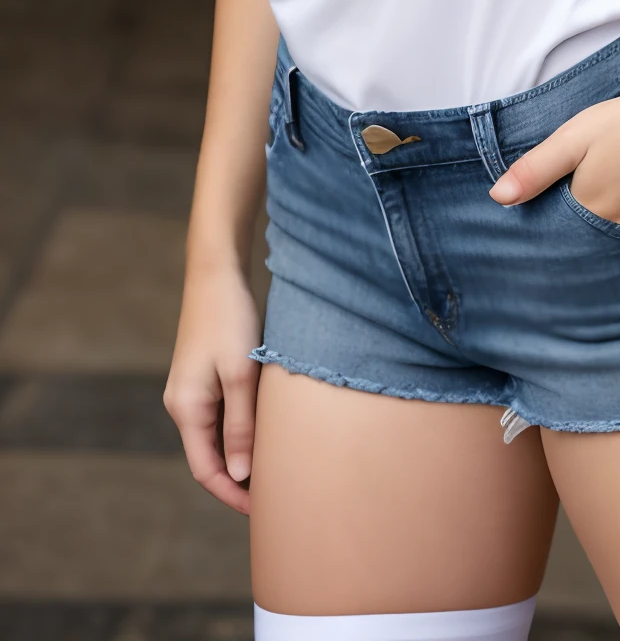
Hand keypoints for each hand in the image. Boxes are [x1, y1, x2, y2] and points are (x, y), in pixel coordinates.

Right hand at [164, 265, 263, 513]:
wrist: (217, 272)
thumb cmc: (230, 320)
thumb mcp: (240, 375)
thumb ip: (240, 427)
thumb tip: (240, 476)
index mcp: (186, 408)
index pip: (205, 470)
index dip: (232, 494)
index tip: (262, 511)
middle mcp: (182, 403)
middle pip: (209, 456)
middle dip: (238, 479)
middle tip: (275, 494)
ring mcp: (190, 389)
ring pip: (216, 436)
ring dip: (240, 454)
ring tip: (275, 467)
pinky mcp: (202, 375)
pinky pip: (219, 415)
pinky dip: (239, 429)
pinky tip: (264, 430)